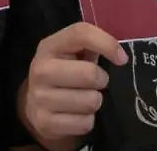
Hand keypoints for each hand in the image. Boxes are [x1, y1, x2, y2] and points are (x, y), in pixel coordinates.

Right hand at [24, 23, 127, 141]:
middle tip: (96, 82)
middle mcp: (41, 70)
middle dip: (101, 80)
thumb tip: (120, 54)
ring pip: (91, 101)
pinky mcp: (45, 122)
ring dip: (94, 101)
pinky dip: (87, 121)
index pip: (81, 34)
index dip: (107, 43)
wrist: (34, 104)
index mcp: (49, 46)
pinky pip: (85, 123)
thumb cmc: (64, 71)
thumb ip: (92, 44)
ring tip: (84, 97)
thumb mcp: (72, 52)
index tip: (122, 58)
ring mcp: (40, 98)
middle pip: (90, 74)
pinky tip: (76, 114)